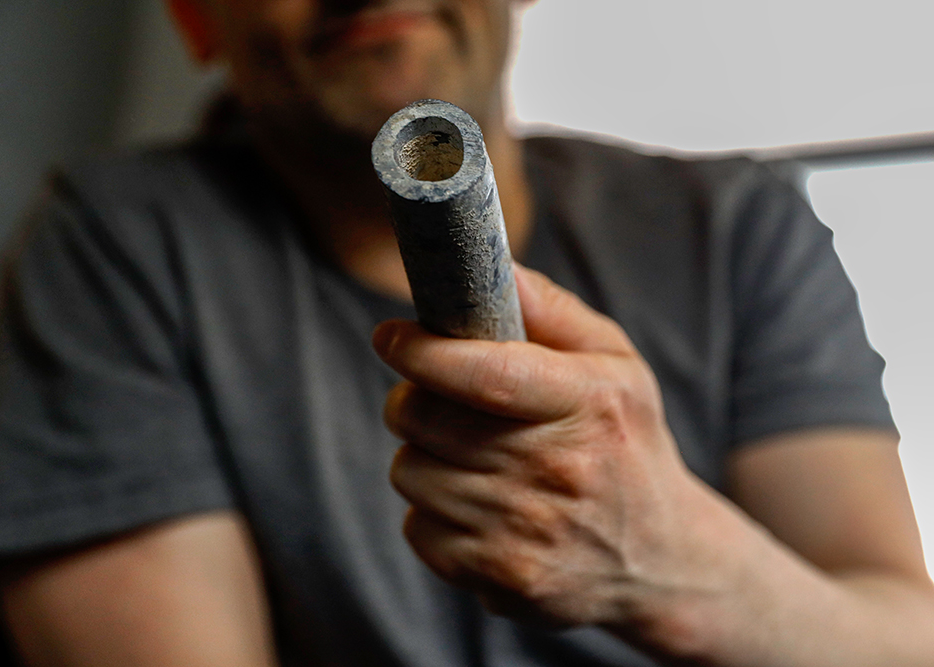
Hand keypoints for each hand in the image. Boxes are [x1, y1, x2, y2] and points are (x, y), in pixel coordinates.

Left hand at [372, 266, 706, 629]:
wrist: (661, 561)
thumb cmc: (626, 444)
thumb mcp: (617, 365)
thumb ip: (553, 311)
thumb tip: (493, 267)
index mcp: (589, 404)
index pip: (487, 374)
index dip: (424, 352)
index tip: (391, 336)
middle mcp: (557, 471)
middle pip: (427, 420)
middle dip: (410, 398)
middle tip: (428, 395)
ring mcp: (526, 533)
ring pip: (410, 473)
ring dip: (421, 456)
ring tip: (463, 455)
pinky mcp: (500, 580)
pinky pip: (417, 529)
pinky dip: (431, 512)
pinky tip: (475, 506)